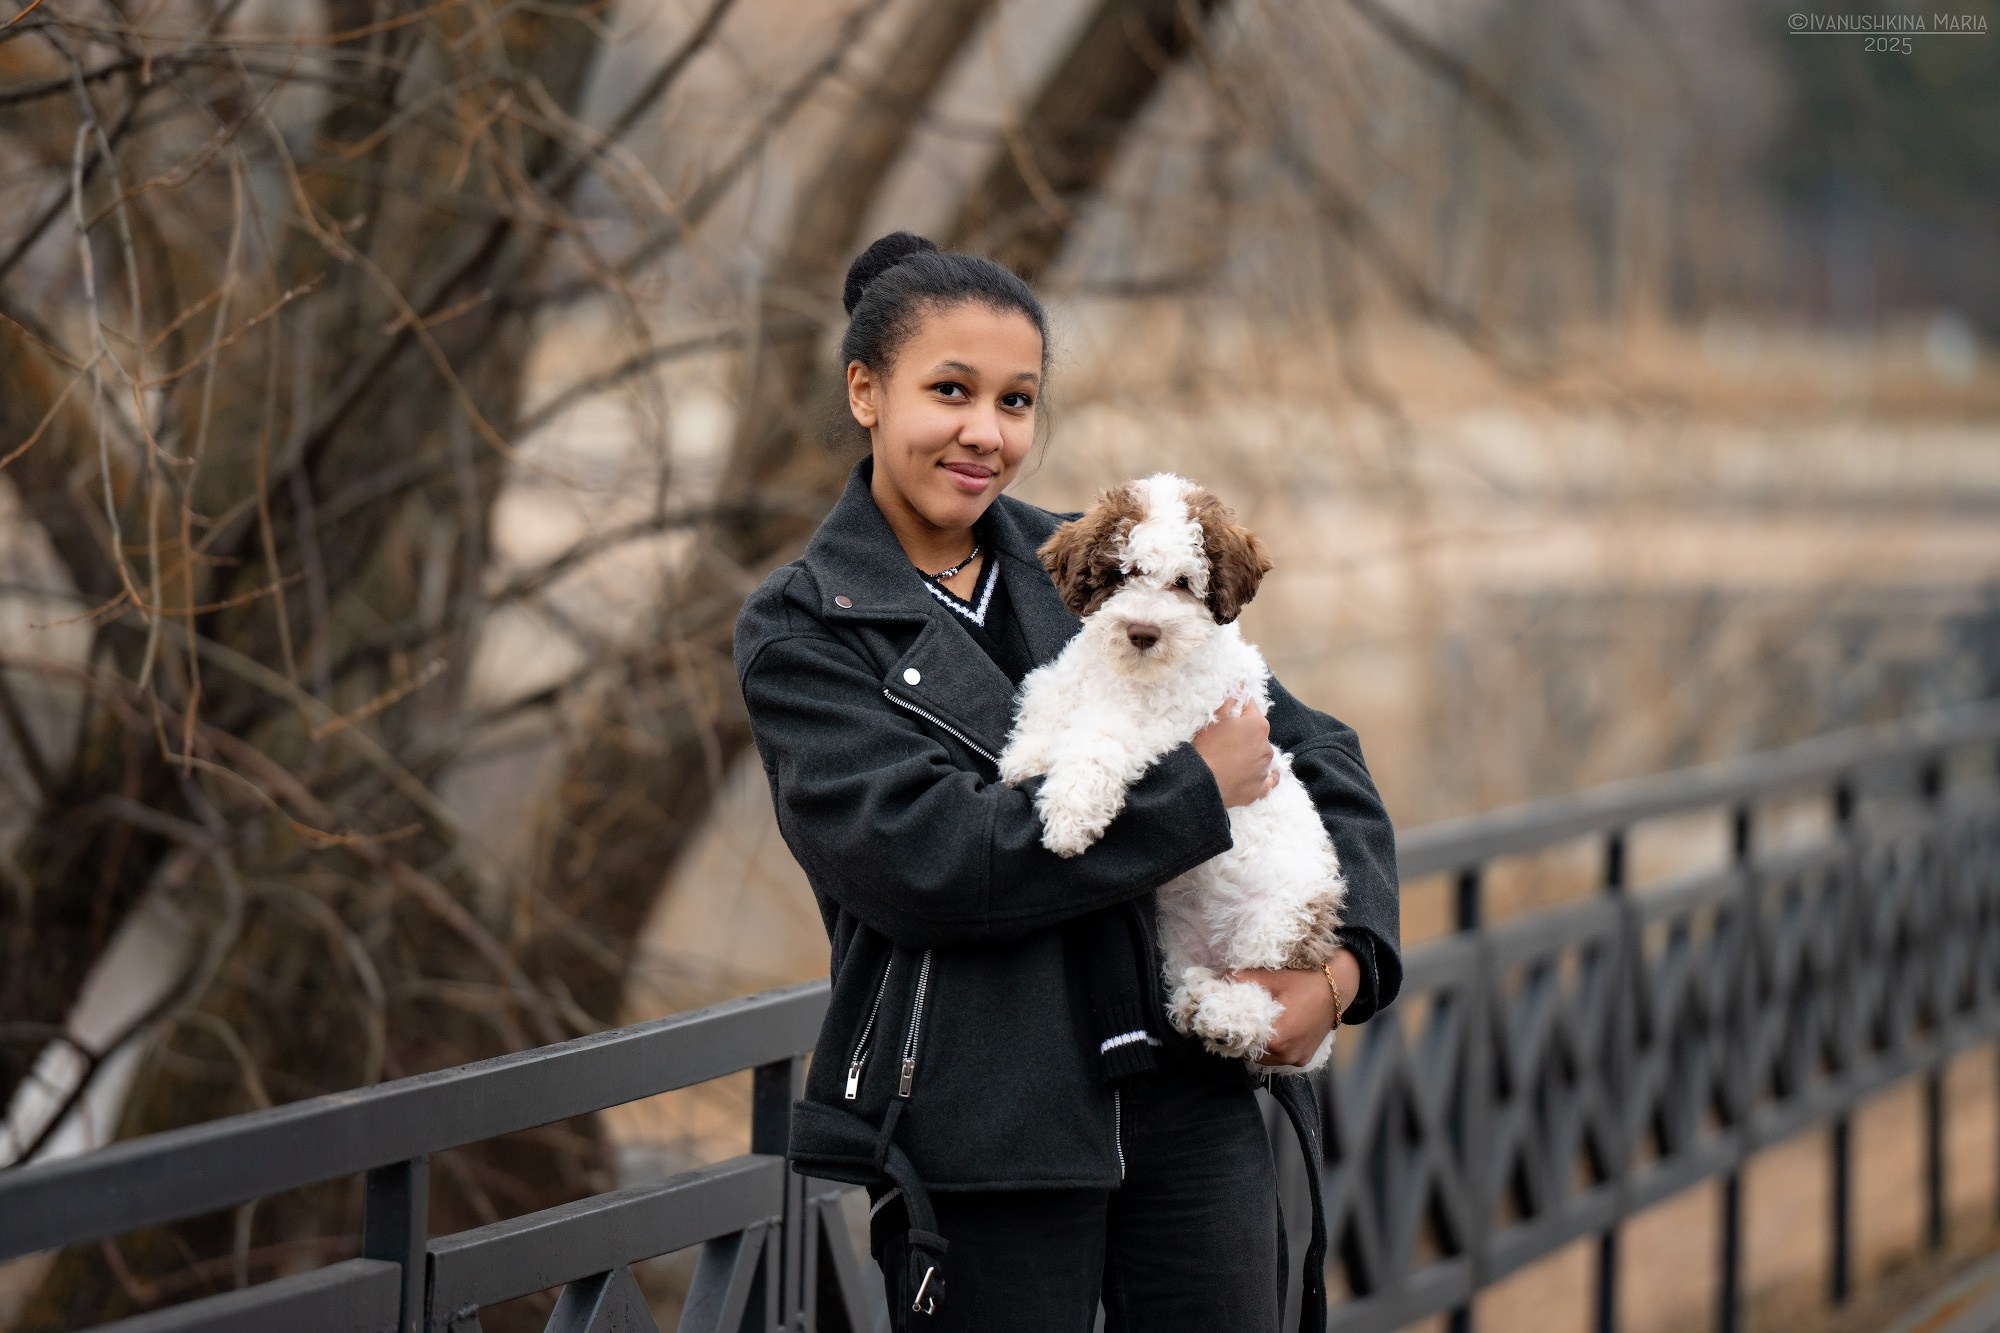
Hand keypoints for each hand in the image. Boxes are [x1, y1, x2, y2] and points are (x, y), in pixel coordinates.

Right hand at [1191, 698, 1278, 807]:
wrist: (1202, 783)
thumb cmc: (1207, 746)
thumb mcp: (1215, 717)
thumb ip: (1230, 699)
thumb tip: (1242, 685)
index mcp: (1258, 725)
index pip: (1250, 707)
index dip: (1238, 707)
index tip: (1228, 710)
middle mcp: (1266, 746)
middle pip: (1257, 733)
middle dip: (1245, 732)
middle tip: (1225, 737)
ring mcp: (1263, 769)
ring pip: (1261, 756)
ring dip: (1251, 754)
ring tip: (1232, 758)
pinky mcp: (1258, 789)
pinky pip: (1268, 781)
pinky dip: (1266, 777)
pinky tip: (1266, 775)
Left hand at [1229, 947, 1359, 1066]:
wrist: (1340, 985)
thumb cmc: (1305, 980)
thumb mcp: (1271, 977)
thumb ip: (1241, 979)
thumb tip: (1217, 979)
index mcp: (1277, 1039)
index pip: (1240, 1043)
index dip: (1229, 1031)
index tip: (1223, 1019)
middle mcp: (1287, 1056)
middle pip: (1250, 1053)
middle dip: (1242, 1038)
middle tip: (1237, 1019)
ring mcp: (1297, 1059)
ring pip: (1264, 1058)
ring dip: (1257, 1045)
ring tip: (1254, 1024)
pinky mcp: (1304, 1059)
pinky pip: (1279, 1058)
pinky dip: (1272, 1048)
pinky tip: (1270, 1030)